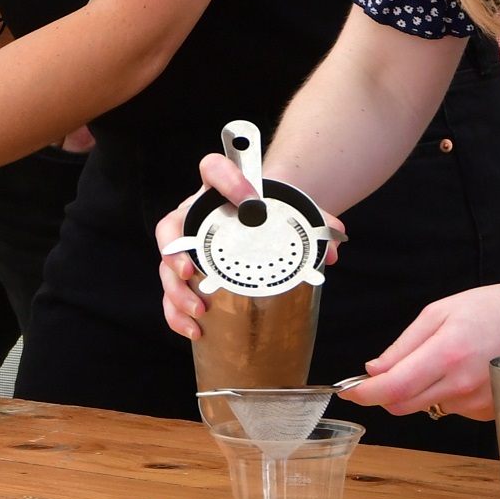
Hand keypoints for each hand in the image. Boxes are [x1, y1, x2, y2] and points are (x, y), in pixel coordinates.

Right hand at [154, 151, 341, 340]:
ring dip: (176, 292)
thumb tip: (333, 249)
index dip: (227, 179)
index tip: (251, 202)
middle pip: (170, 228)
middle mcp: (194, 216)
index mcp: (218, 190)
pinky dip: (178, 314)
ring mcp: (186, 246)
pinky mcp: (186, 274)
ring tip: (199, 310)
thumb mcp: (290, 210)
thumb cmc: (267, 212)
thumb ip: (315, 223)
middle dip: (175, 251)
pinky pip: (172, 295)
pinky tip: (195, 329)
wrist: (258, 218)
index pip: (213, 169)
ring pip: (166, 268)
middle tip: (190, 271)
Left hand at [339, 278, 499, 422]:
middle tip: (391, 368)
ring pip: (428, 406)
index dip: (363, 394)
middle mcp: (462, 387)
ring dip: (423, 389)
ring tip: (451, 356)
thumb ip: (404, 345)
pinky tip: (471, 368)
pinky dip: (450, 392)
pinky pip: (454, 407)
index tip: (348, 391)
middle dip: (387, 392)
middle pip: (403, 405)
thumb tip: (374, 370)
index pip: (392, 389)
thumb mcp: (443, 311)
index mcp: (446, 355)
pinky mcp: (491, 414)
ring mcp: (478, 405)